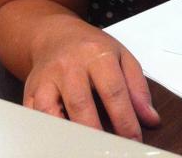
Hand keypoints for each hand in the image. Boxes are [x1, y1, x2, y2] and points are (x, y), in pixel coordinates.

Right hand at [23, 18, 159, 139]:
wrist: (55, 35)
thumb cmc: (92, 48)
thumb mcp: (122, 57)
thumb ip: (138, 88)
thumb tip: (151, 119)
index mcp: (96, 54)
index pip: (113, 91)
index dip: (125, 120)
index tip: (134, 140)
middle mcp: (69, 66)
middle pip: (81, 105)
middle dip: (97, 134)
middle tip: (111, 150)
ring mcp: (46, 79)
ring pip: (52, 114)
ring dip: (69, 135)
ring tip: (86, 148)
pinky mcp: (30, 92)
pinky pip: (35, 118)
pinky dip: (47, 133)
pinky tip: (63, 142)